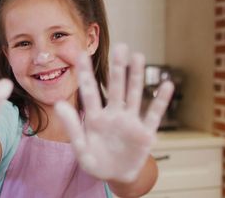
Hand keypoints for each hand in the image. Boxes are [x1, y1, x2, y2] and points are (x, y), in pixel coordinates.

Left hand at [55, 44, 173, 182]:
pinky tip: (166, 85)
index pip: (89, 92)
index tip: (82, 53)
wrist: (116, 177)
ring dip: (136, 77)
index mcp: (95, 118)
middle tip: (120, 47)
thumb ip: (72, 126)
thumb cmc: (96, 162)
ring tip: (138, 56)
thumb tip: (58, 103)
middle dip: (118, 68)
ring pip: (134, 95)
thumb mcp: (81, 148)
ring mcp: (130, 122)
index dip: (86, 73)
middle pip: (116, 87)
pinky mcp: (145, 133)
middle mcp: (113, 115)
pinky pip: (153, 115)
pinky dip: (160, 101)